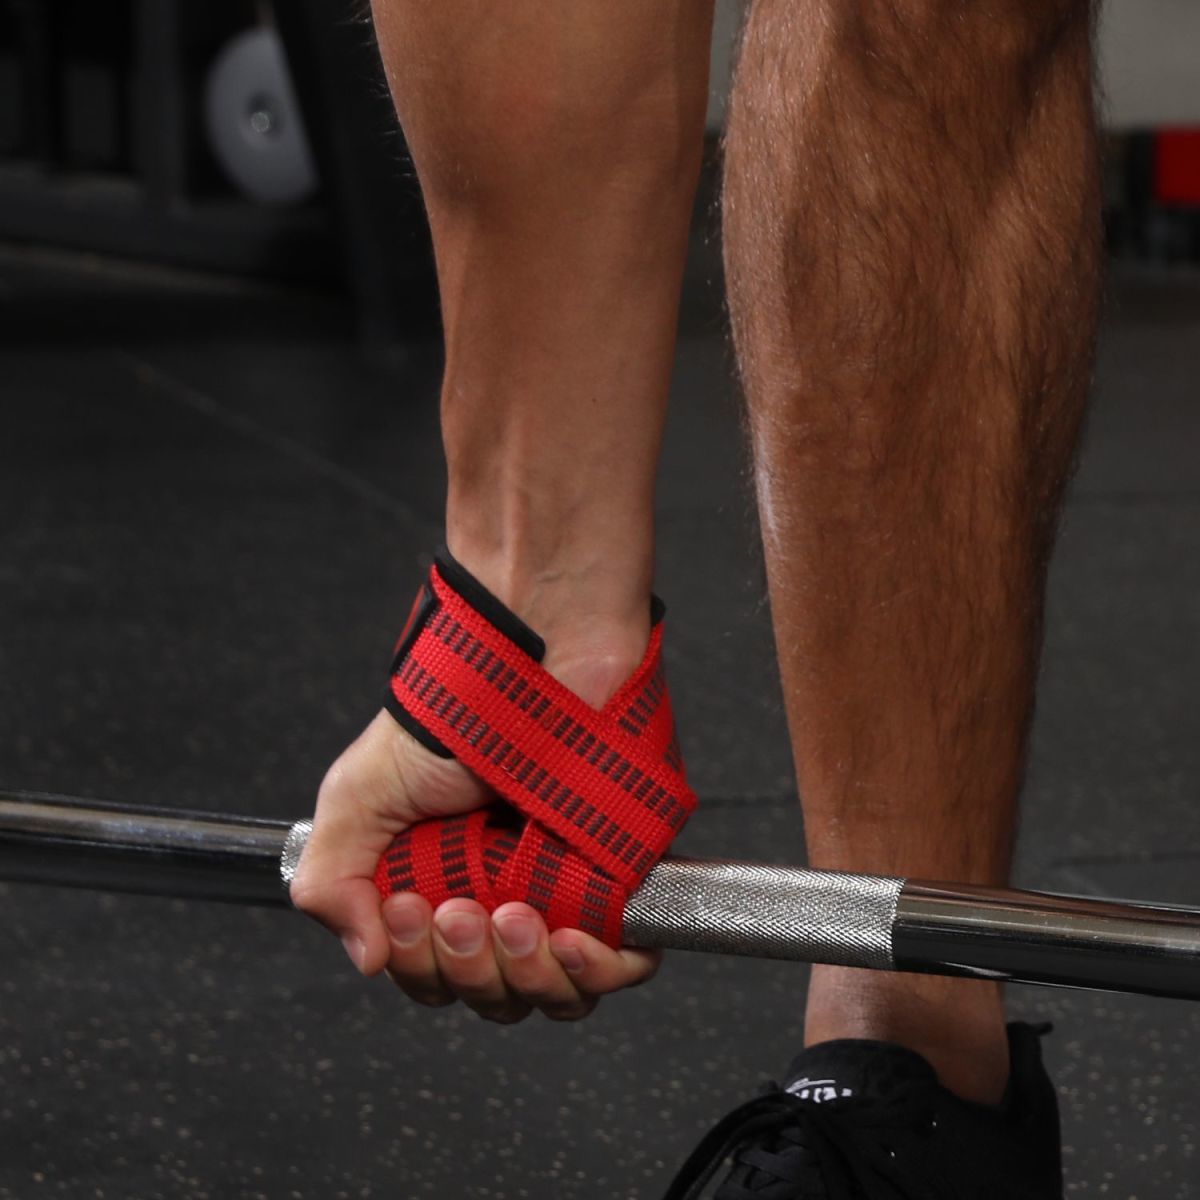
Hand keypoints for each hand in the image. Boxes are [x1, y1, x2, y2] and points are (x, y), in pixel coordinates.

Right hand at [289, 708, 660, 1022]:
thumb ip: (332, 880)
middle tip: (460, 908)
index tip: (409, 911)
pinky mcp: (621, 883)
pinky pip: (623, 966)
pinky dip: (595, 972)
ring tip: (514, 914)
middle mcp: (505, 900)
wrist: (533, 666)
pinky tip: (568, 939)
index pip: (432, 977)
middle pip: (491, 997)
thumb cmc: (448, 722)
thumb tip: (365, 957)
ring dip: (524, 974)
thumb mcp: (358, 796)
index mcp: (442, 890)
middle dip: (467, 967)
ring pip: (552, 996)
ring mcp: (567, 895)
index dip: (418, 966)